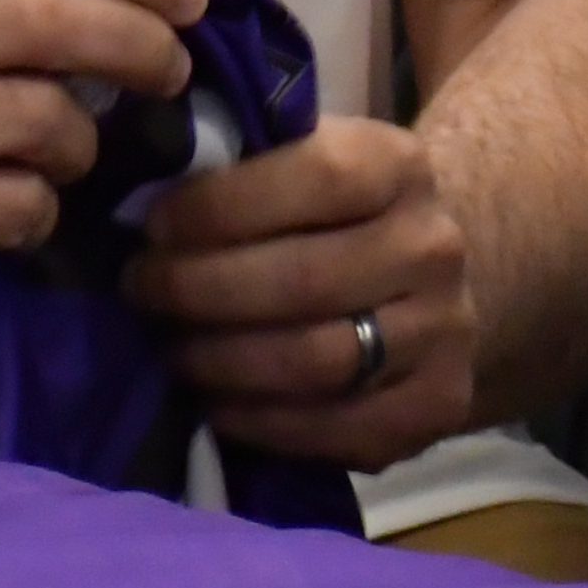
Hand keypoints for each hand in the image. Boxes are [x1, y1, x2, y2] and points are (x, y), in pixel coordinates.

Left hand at [126, 120, 484, 468]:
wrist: (421, 280)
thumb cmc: (326, 216)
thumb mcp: (299, 160)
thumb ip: (239, 162)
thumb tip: (148, 181)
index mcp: (400, 167)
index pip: (317, 179)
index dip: (222, 207)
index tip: (154, 228)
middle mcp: (435, 248)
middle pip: (305, 280)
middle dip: (201, 290)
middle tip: (143, 293)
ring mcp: (444, 332)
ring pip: (315, 360)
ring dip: (221, 361)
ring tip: (173, 349)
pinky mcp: (437, 406)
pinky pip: (334, 428)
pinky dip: (258, 421)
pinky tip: (214, 403)